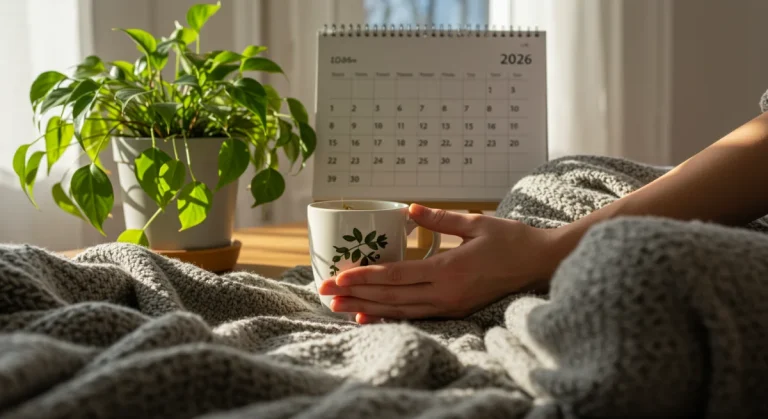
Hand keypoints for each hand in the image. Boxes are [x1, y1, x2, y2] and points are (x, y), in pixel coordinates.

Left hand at [317, 204, 560, 323]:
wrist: (540, 264)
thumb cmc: (511, 240)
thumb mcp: (476, 223)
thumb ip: (440, 219)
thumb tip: (410, 210)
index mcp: (449, 270)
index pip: (397, 276)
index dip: (365, 277)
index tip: (338, 277)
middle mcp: (446, 293)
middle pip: (391, 298)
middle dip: (355, 295)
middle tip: (325, 293)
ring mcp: (450, 305)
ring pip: (400, 310)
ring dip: (367, 307)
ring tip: (338, 306)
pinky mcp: (454, 309)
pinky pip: (415, 316)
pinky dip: (390, 315)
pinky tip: (369, 314)